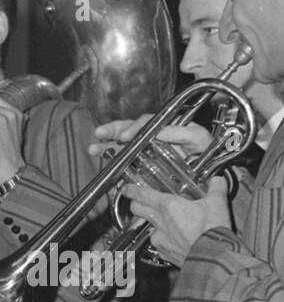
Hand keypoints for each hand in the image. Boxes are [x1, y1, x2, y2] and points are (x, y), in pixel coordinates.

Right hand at [91, 115, 212, 158]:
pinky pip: (123, 161)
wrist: (207, 178)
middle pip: (128, 129)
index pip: (145, 122)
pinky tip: (101, 159)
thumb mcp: (197, 139)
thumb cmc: (206, 154)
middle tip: (100, 134)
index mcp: (165, 127)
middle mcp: (153, 137)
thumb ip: (179, 132)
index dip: (134, 127)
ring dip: (106, 145)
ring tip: (94, 148)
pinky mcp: (141, 166)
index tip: (125, 137)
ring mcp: (146, 152)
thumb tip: (157, 131)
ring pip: (122, 144)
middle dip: (112, 131)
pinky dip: (111, 160)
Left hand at [123, 176, 229, 265]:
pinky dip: (164, 240)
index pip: (142, 194)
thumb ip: (216, 188)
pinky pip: (158, 244)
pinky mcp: (163, 253)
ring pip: (149, 228)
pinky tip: (175, 238)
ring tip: (167, 222)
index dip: (132, 190)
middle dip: (136, 204)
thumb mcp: (217, 203)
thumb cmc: (212, 230)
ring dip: (154, 224)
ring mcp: (159, 239)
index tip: (127, 189)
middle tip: (140, 201)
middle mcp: (160, 222)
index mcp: (168, 206)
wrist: (213, 256)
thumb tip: (217, 181)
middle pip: (137, 210)